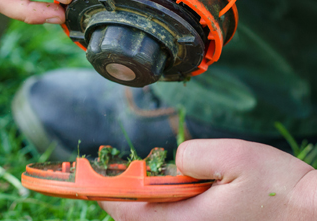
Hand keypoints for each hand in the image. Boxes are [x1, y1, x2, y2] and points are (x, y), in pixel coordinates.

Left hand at [100, 139, 316, 220]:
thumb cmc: (281, 190)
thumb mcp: (233, 157)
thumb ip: (192, 155)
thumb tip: (175, 162)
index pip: (129, 212)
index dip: (105, 193)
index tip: (86, 178)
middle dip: (126, 200)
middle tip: (114, 178)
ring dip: (149, 207)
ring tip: (146, 184)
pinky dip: (169, 212)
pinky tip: (179, 195)